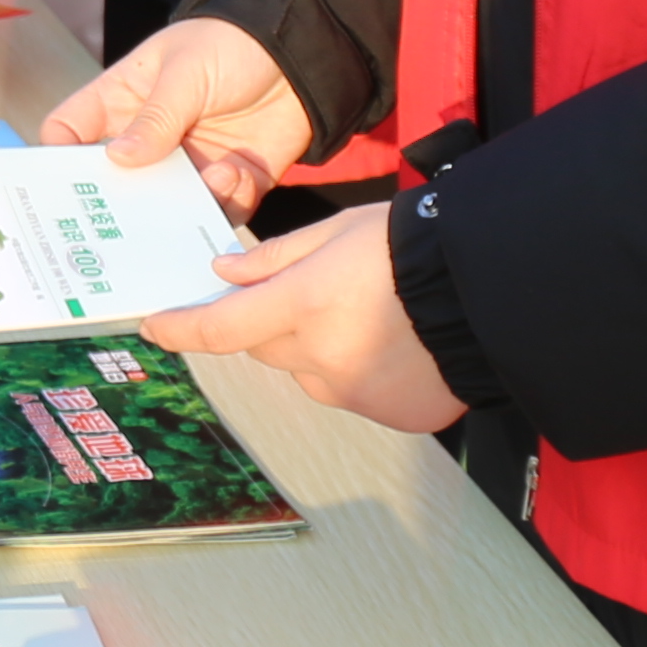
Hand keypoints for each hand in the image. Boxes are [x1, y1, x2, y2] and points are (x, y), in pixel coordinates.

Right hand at [39, 15, 321, 222]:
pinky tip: (237, 172)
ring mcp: (189, 165)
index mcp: (123, 101)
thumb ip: (156, 117)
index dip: (58, 156)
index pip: (72, 131)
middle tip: (124, 224)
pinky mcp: (231, 182)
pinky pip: (220, 211)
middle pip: (116, 184)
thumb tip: (116, 158)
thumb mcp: (186, 71)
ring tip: (210, 178)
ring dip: (184, 205)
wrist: (301, 52)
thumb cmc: (230, 44)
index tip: (58, 184)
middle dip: (119, 205)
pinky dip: (228, 201)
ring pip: (169, 207)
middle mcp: (150, 140)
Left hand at [126, 203, 461, 434]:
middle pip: (267, 347)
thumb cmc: (416, 247)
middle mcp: (323, 358)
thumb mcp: (336, 233)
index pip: (221, 327)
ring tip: (368, 311)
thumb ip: (274, 258)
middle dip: (270, 322)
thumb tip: (224, 275)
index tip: (156, 327)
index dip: (182, 328)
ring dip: (319, 347)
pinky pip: (353, 392)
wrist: (491, 290)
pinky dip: (359, 369)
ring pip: (310, 372)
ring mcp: (356, 392)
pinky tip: (394, 340)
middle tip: (308, 291)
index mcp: (304, 305)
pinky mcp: (390, 414)